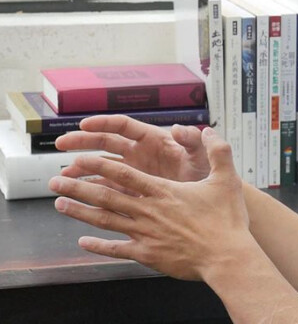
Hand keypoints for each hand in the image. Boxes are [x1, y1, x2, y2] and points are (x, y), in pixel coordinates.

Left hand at [49, 127, 252, 280]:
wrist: (228, 258)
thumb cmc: (228, 220)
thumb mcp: (227, 179)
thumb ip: (218, 152)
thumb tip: (209, 131)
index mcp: (163, 191)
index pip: (124, 173)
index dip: (98, 165)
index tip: (78, 159)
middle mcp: (149, 211)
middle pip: (105, 196)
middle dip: (77, 186)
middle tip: (55, 180)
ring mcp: (145, 235)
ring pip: (105, 220)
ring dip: (80, 212)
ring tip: (59, 204)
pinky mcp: (148, 256)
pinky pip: (117, 249)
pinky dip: (98, 246)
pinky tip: (83, 243)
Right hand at [56, 115, 212, 187]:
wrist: (210, 200)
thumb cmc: (207, 174)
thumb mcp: (201, 155)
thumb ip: (193, 141)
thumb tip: (180, 129)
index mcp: (154, 139)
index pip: (123, 126)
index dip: (103, 123)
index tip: (84, 124)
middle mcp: (141, 153)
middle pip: (106, 143)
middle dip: (83, 142)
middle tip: (61, 144)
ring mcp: (135, 172)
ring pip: (103, 167)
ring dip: (83, 169)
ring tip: (64, 175)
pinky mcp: (134, 190)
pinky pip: (109, 188)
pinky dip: (94, 190)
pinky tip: (79, 196)